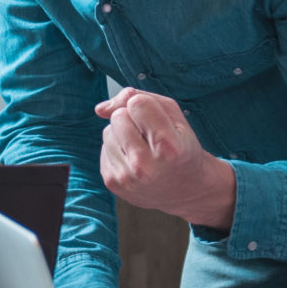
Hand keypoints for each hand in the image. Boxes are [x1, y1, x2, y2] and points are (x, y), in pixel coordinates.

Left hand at [96, 88, 237, 228]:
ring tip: (144, 150)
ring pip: (108, 132)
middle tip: (149, 136)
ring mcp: (126, 177)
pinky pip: (104, 149)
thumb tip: (100, 109)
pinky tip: (134, 162)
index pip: (137, 103)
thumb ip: (140, 98)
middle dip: (131, 120)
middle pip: (118, 116)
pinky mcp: (113, 183)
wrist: (186, 189)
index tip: (157, 120)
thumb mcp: (174, 117)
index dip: (145, 106)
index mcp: (166, 147)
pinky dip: (117, 151)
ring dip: (123, 136)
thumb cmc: (180, 147)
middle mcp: (144, 166)